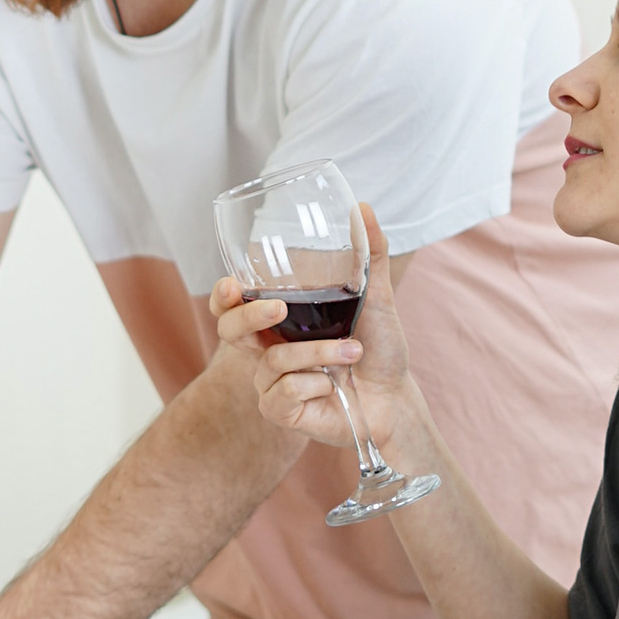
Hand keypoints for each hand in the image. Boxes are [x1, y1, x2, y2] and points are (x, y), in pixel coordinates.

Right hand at [214, 202, 422, 451]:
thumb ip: (370, 254)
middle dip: (250, 317)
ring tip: (352, 351)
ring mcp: (270, 384)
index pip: (233, 306)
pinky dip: (315, 383)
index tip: (232, 285)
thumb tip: (363, 206)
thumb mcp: (378, 297)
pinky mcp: (279, 412)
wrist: (396, 399)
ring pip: (272, 359)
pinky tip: (332, 387)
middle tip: (280, 308)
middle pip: (230, 331)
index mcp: (280, 322)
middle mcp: (268, 350)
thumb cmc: (380, 348)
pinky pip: (283, 392)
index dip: (222, 296)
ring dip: (318, 353)